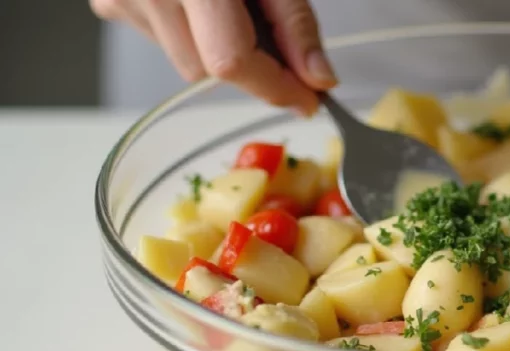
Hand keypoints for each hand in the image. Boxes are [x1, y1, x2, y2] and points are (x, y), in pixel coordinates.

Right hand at [90, 0, 336, 114]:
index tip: (309, 101)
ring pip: (185, 62)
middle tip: (278, 39)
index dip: (276, 88)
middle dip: (251, 67)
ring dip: (220, 48)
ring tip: (234, 3)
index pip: (231, 61)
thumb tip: (317, 79)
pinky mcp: (110, 1)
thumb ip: (295, 23)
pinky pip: (162, 40)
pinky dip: (192, 32)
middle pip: (208, 70)